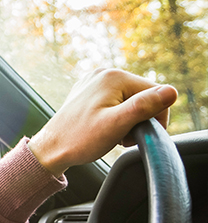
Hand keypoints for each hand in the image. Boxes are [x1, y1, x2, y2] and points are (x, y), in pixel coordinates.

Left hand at [27, 68, 177, 176]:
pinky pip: (115, 102)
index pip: (156, 93)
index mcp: (114, 77)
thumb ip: (144, 106)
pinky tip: (103, 128)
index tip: (135, 134)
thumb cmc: (80, 139)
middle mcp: (103, 73)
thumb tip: (170, 92)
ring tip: (111, 133)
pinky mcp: (89, 92)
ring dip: (128, 120)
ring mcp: (94, 82)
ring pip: (131, 100)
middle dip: (139, 119)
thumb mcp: (117, 124)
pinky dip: (116, 117)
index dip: (154, 118)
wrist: (51, 148)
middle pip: (143, 96)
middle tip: (121, 136)